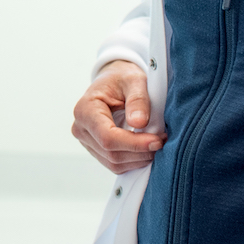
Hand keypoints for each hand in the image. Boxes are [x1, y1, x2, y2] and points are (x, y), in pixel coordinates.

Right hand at [71, 59, 164, 174]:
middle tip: (163, 140)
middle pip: (111, 153)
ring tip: (156, 143)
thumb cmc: (122, 79)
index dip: (134, 143)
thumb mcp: (134, 81)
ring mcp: (86, 142)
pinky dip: (134, 160)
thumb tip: (139, 123)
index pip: (108, 137)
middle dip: (140, 152)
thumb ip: (138, 100)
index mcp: (85, 110)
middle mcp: (81, 128)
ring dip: (139, 158)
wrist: (113, 82)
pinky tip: (146, 148)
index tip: (157, 141)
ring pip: (114, 163)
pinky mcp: (96, 150)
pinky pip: (115, 164)